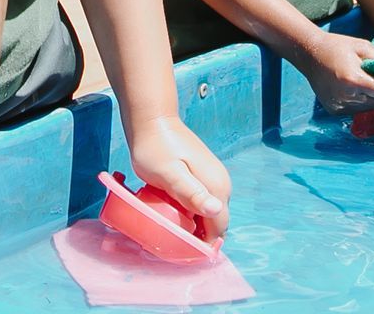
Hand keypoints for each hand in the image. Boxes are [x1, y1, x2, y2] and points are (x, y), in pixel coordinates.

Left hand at [128, 115, 231, 241]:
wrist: (153, 120)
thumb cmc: (155, 148)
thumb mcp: (169, 174)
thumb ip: (191, 193)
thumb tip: (215, 210)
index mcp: (216, 186)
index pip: (219, 227)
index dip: (204, 244)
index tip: (182, 251)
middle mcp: (221, 183)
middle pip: (215, 222)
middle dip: (199, 235)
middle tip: (171, 239)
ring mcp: (213, 178)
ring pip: (208, 213)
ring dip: (194, 224)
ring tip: (169, 226)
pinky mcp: (204, 174)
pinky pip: (201, 202)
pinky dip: (190, 211)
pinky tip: (172, 211)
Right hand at [296, 31, 373, 114]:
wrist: (309, 55)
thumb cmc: (337, 46)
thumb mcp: (361, 46)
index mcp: (353, 80)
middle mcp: (346, 97)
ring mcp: (339, 106)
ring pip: (369, 108)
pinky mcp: (334, 110)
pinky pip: (357, 110)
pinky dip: (364, 102)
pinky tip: (362, 90)